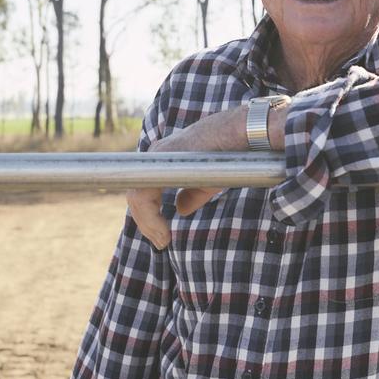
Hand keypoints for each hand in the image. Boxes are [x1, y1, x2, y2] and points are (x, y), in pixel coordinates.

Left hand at [128, 102, 287, 249]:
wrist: (241, 135)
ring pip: (137, 196)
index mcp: (165, 159)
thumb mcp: (207, 181)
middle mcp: (156, 154)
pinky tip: (163, 231)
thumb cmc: (228, 153)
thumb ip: (191, 195)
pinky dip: (150, 217)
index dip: (147, 215)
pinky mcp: (161, 161)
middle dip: (145, 223)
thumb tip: (180, 210)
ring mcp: (157, 155)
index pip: (144, 189)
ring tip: (162, 240)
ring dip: (147, 224)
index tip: (160, 235)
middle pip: (136, 194)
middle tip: (160, 243)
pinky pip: (144, 195)